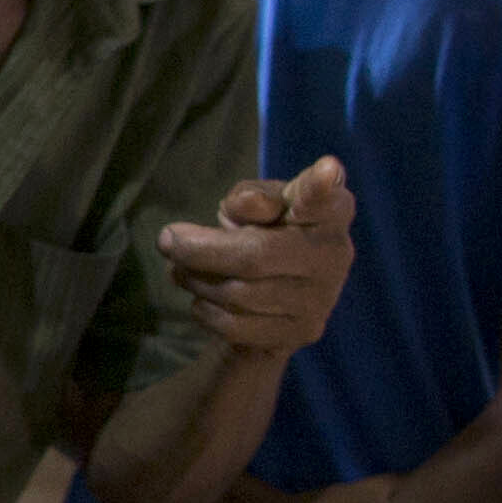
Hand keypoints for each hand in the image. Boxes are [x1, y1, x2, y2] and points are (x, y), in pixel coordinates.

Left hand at [158, 155, 356, 354]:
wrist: (276, 296)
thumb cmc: (264, 231)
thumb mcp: (255, 204)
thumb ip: (250, 198)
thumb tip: (247, 206)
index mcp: (330, 211)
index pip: (324, 199)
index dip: (320, 187)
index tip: (324, 170)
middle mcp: (335, 253)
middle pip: (255, 256)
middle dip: (198, 250)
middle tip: (166, 239)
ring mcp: (322, 298)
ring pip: (237, 294)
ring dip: (195, 279)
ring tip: (183, 267)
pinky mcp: (302, 332)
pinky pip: (233, 325)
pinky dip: (204, 310)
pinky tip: (202, 297)